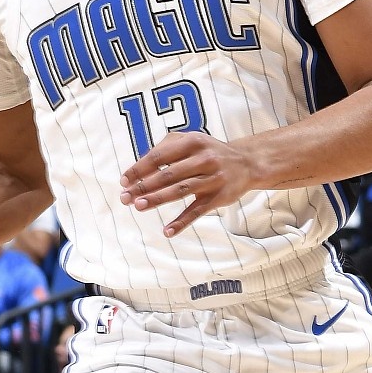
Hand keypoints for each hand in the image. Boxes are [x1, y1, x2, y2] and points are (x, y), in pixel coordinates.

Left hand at [119, 133, 255, 236]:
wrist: (247, 163)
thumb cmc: (209, 152)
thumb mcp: (191, 141)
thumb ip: (166, 148)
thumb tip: (140, 166)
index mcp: (192, 142)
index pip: (159, 156)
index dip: (139, 169)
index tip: (124, 181)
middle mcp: (204, 158)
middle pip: (168, 174)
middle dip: (143, 186)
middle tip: (125, 198)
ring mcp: (213, 178)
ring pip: (180, 191)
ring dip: (158, 199)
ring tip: (138, 207)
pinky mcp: (219, 197)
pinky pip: (197, 211)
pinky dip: (182, 222)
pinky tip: (167, 231)